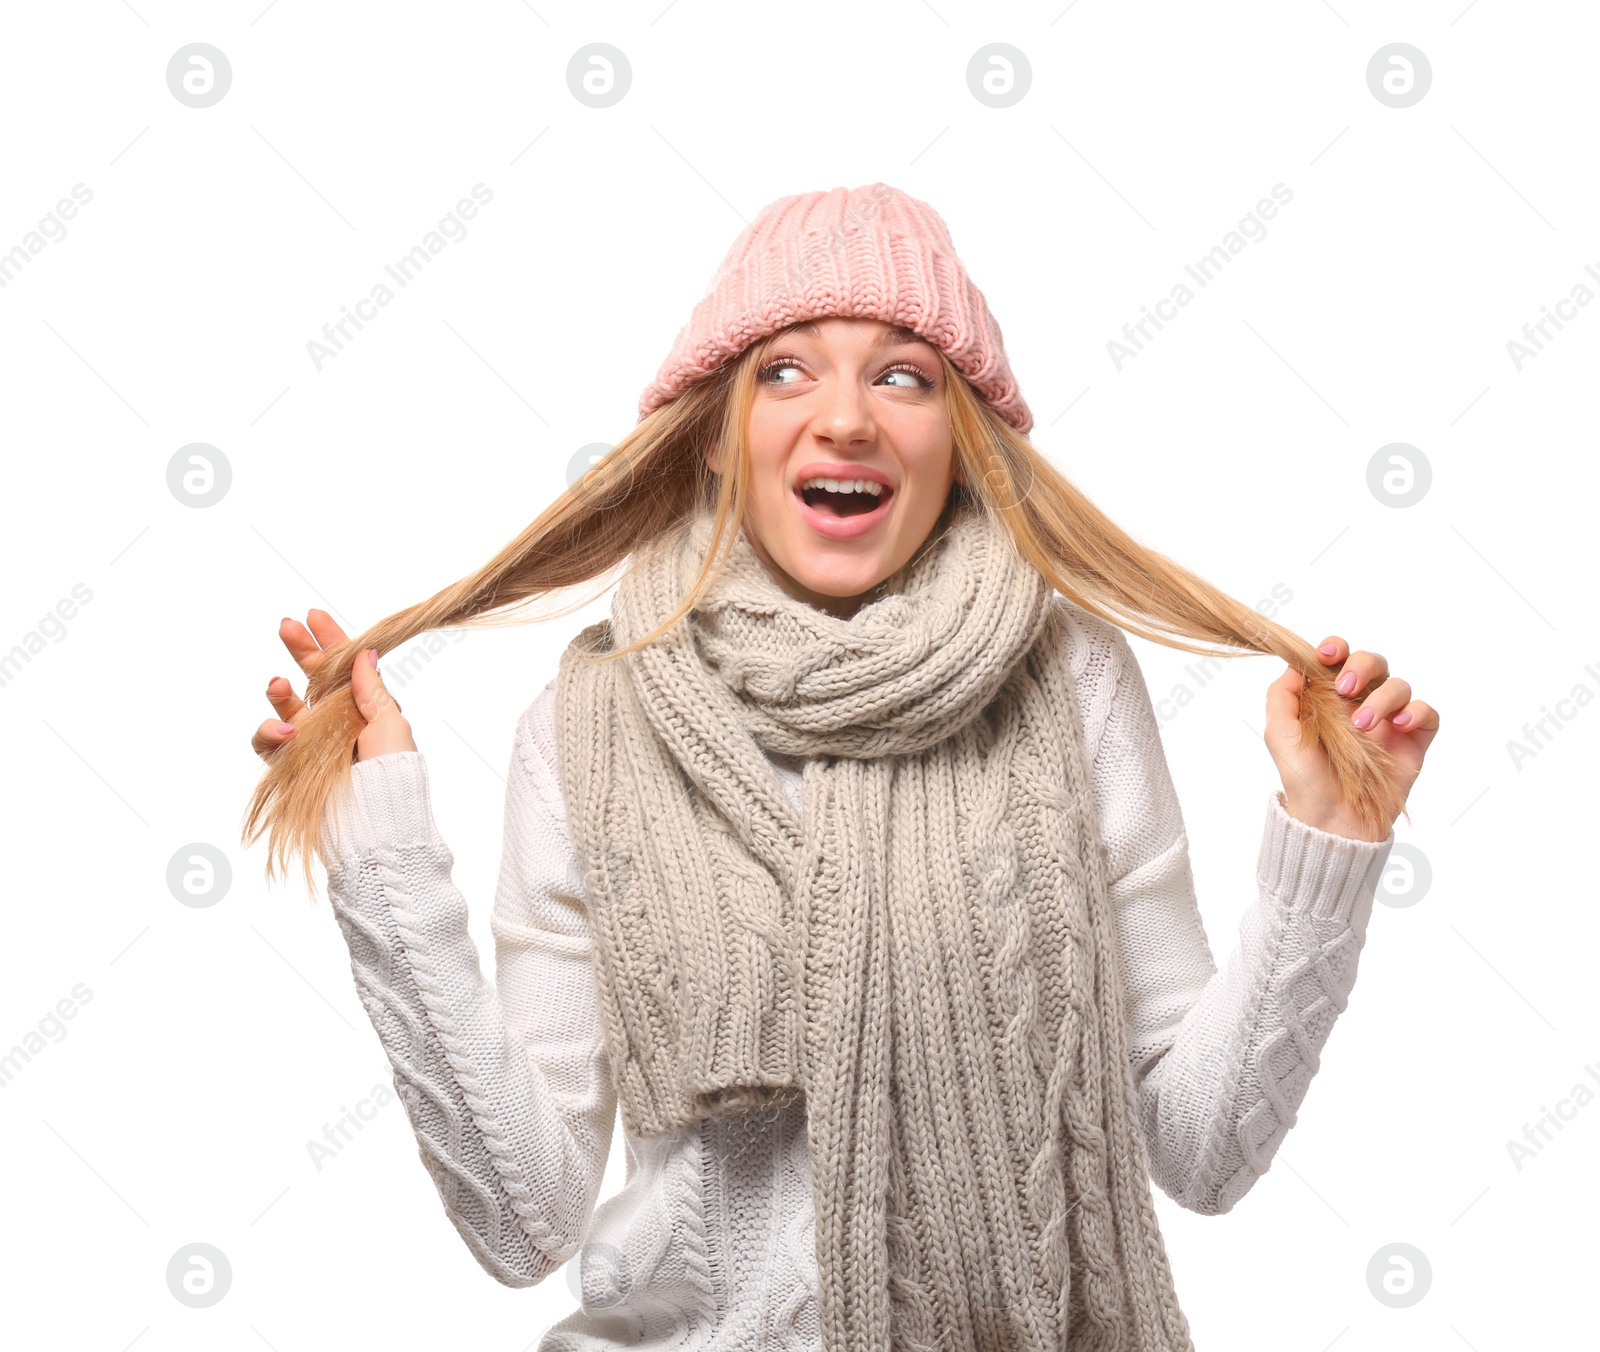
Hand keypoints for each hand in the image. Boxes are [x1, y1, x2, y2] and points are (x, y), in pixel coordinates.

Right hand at [251, 609, 416, 762]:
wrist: (375, 819)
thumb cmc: (391, 772)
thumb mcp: (390, 724)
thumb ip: (371, 690)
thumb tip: (365, 652)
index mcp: (365, 710)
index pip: (345, 669)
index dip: (330, 641)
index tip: (314, 615)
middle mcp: (337, 724)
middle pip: (312, 680)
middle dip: (300, 650)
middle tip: (287, 625)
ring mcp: (312, 744)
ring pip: (285, 708)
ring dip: (279, 693)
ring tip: (278, 683)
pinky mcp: (291, 765)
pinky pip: (269, 743)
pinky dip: (269, 734)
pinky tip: (284, 732)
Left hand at [1263, 635, 1438, 841]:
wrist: (1331, 817)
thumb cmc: (1304, 777)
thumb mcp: (1281, 733)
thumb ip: (1282, 694)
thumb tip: (1295, 661)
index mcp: (1330, 696)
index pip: (1339, 658)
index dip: (1336, 648)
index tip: (1327, 654)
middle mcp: (1361, 703)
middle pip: (1373, 662)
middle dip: (1361, 665)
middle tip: (1345, 688)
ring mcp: (1389, 721)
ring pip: (1399, 685)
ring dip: (1381, 698)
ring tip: (1361, 726)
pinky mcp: (1413, 741)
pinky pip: (1427, 712)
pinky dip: (1416, 712)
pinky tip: (1398, 726)